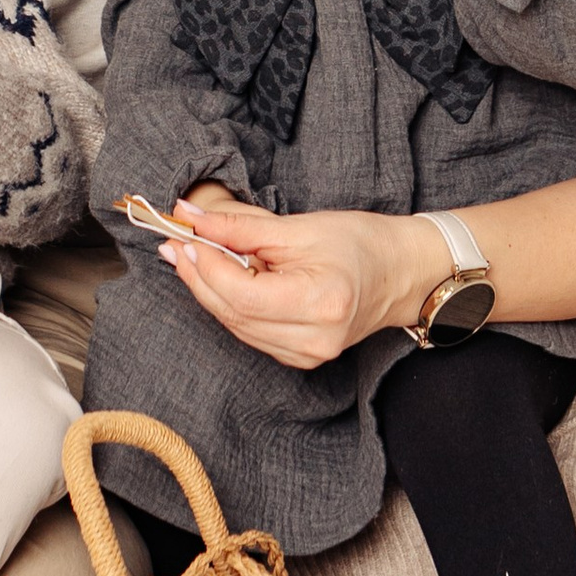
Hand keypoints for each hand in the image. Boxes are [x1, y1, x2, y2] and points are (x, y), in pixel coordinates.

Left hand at [148, 193, 447, 372]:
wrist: (400, 273)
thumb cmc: (359, 243)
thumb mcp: (299, 227)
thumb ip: (241, 227)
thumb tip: (190, 218)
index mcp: (320, 303)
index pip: (242, 294)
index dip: (206, 268)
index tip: (185, 239)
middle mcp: (313, 339)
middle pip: (233, 314)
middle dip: (199, 278)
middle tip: (176, 244)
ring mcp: (308, 355)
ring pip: (237, 327)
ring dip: (209, 292)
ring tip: (191, 256)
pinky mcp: (301, 358)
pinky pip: (251, 333)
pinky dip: (232, 306)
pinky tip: (222, 280)